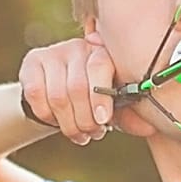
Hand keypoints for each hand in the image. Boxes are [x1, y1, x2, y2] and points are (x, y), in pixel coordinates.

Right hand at [17, 33, 156, 145]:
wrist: (58, 92)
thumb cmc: (93, 99)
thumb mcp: (114, 106)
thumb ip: (130, 114)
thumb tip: (149, 127)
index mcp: (103, 52)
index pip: (99, 67)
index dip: (100, 97)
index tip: (103, 120)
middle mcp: (77, 47)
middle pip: (77, 87)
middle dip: (85, 120)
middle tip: (92, 134)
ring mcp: (52, 53)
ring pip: (57, 96)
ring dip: (68, 124)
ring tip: (79, 134)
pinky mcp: (31, 63)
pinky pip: (36, 95)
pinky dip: (47, 116)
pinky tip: (57, 121)